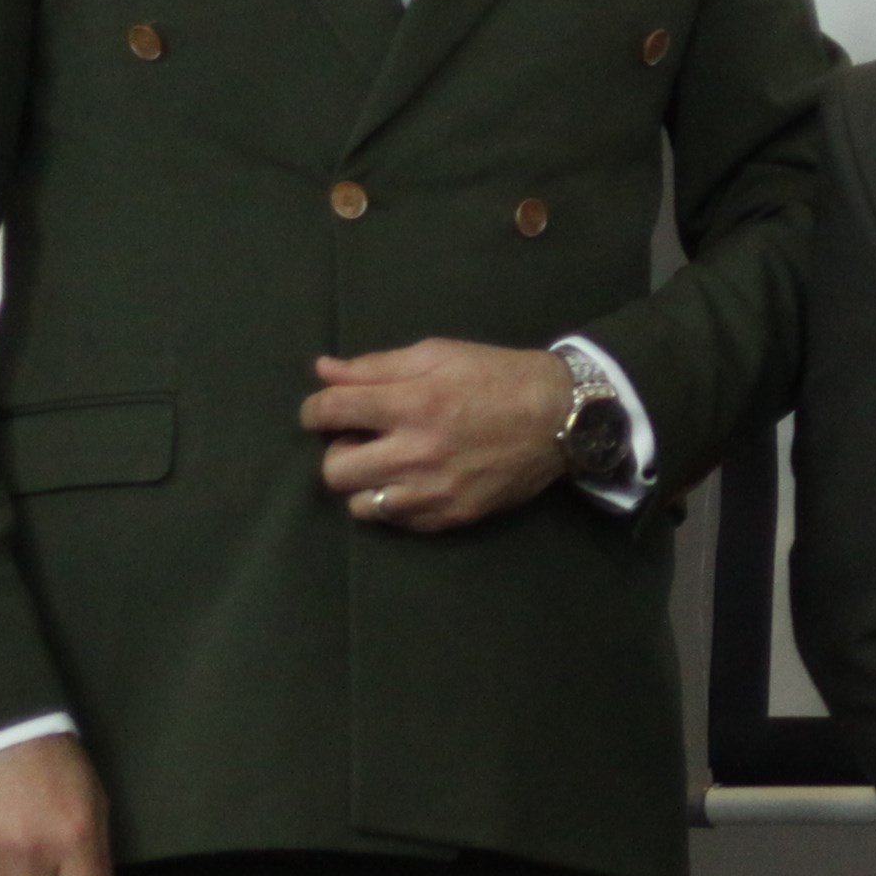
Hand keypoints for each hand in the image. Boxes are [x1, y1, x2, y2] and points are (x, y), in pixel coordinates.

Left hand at [304, 340, 575, 530]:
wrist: (560, 416)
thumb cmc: (496, 376)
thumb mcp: (438, 354)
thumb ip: (376, 366)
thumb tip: (323, 371)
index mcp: (410, 404)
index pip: (331, 411)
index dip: (315, 410)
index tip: (324, 411)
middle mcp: (415, 453)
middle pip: (334, 470)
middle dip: (337, 451)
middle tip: (360, 440)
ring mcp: (433, 491)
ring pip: (360, 505)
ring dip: (364, 483)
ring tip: (385, 465)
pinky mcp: (452, 515)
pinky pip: (397, 521)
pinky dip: (394, 502)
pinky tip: (413, 481)